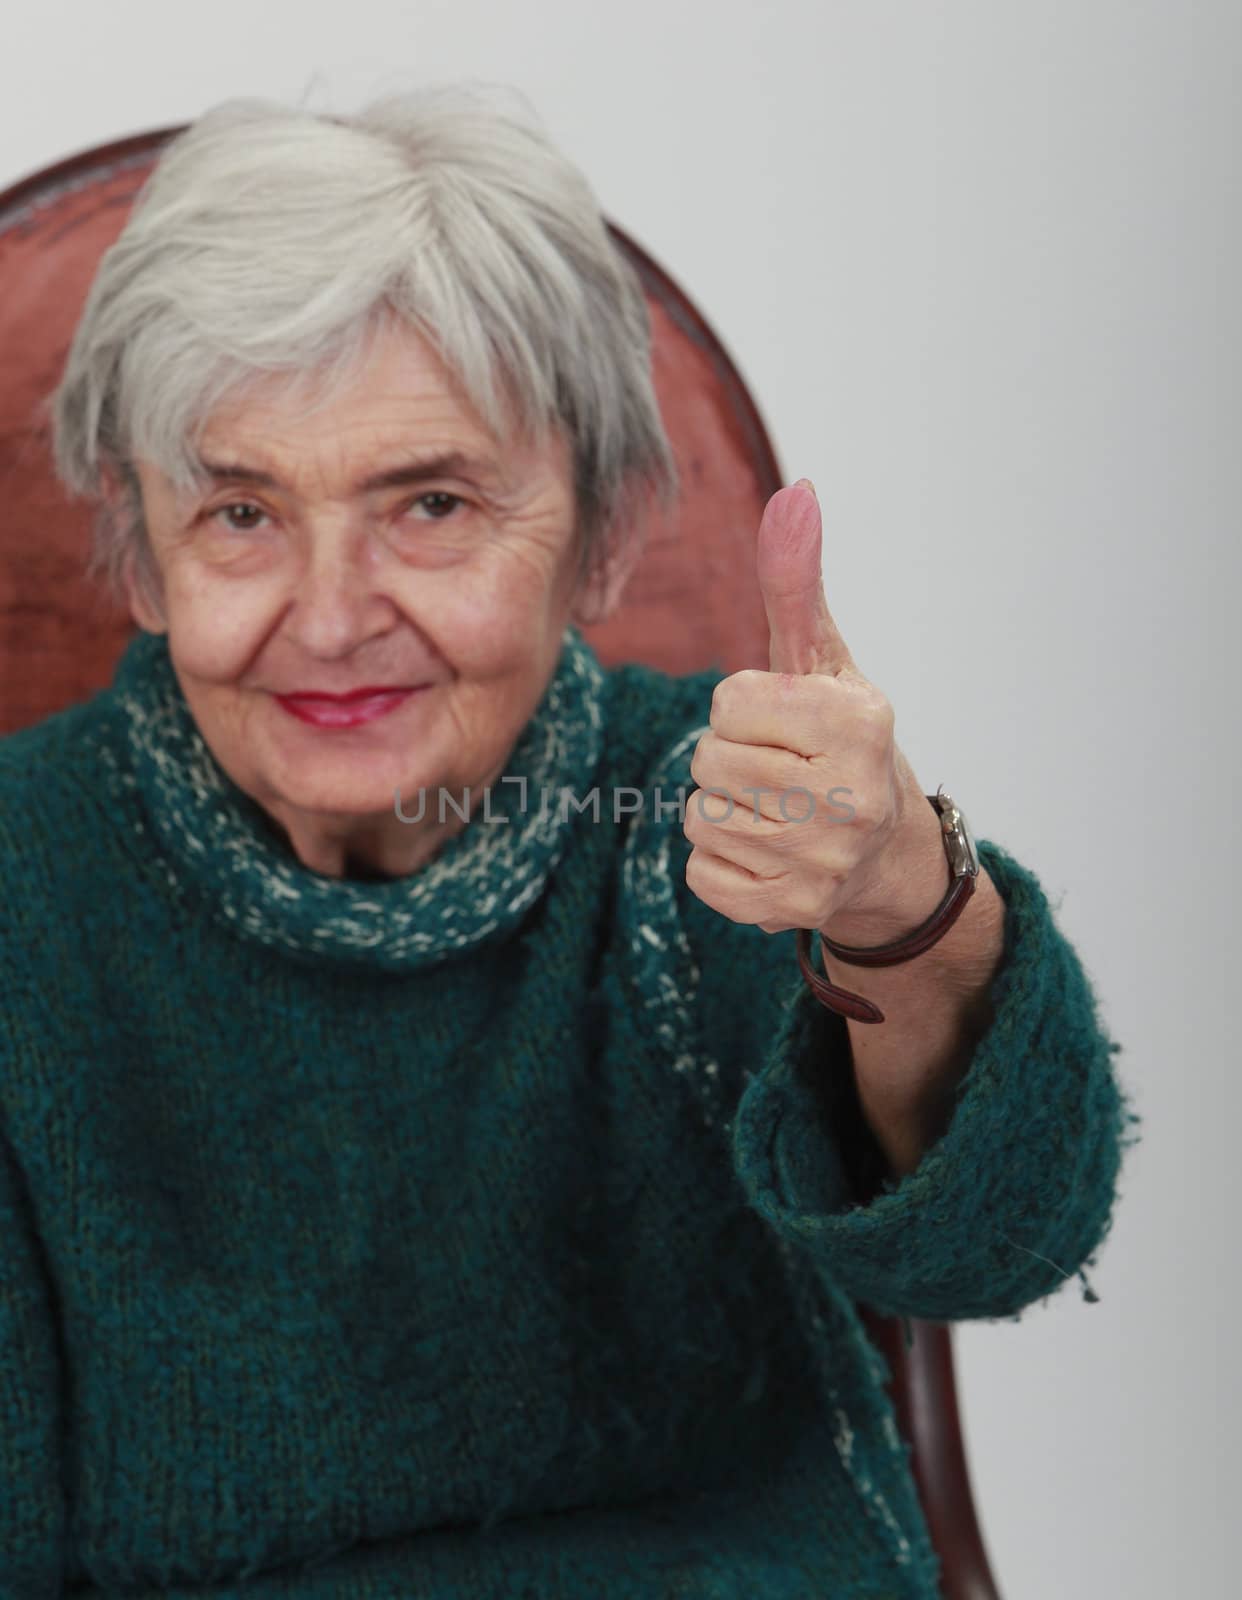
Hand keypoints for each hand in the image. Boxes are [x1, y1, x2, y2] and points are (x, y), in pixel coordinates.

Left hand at [682, 477, 944, 941]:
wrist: (888, 857)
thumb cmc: (842, 744)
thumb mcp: (825, 662)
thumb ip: (798, 584)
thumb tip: (794, 491)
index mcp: (859, 722)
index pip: (730, 701)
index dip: (745, 710)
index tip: (787, 728)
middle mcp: (850, 795)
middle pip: (708, 759)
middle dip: (730, 760)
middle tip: (780, 773)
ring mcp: (823, 861)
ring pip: (698, 815)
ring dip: (723, 810)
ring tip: (776, 811)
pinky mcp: (791, 911)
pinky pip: (700, 872)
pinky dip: (722, 862)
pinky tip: (768, 853)